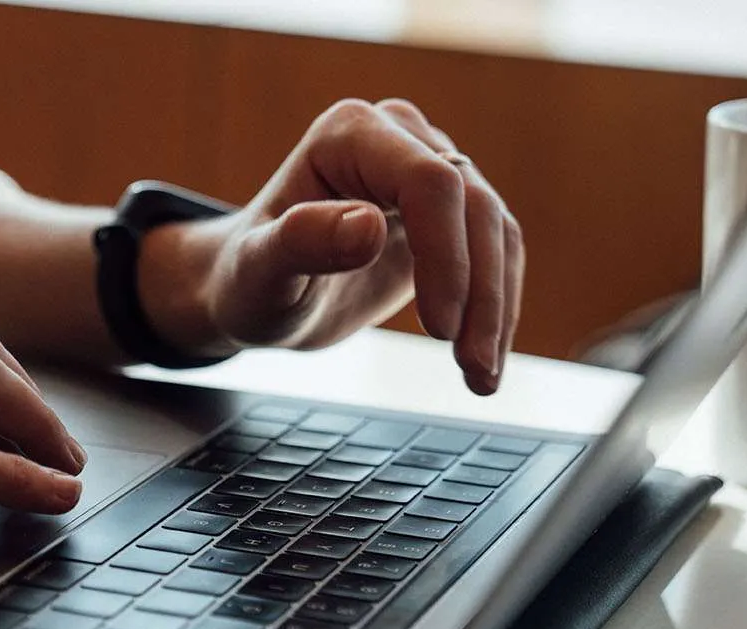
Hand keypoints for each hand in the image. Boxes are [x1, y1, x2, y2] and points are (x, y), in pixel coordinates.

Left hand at [142, 98, 523, 394]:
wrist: (259, 293)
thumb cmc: (248, 278)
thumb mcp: (259, 271)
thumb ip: (302, 242)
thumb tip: (369, 227)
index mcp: (349, 134)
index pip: (428, 181)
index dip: (445, 255)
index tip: (438, 329)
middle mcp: (397, 137)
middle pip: (473, 205)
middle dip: (480, 292)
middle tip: (473, 369)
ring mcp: (430, 169)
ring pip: (495, 230)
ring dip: (497, 308)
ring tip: (480, 376)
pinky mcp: (450, 212)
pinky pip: (496, 251)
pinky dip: (497, 307)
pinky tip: (485, 357)